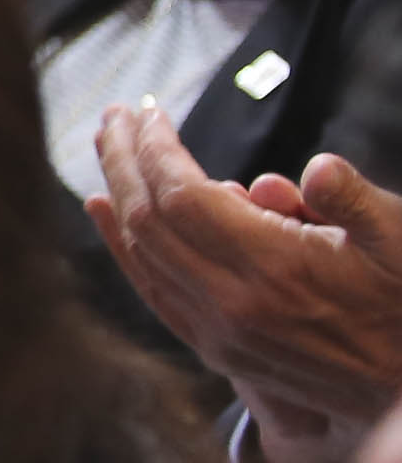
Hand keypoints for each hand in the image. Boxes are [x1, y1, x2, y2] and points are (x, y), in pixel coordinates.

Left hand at [90, 99, 401, 462]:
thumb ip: (356, 202)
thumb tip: (316, 168)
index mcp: (275, 270)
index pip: (184, 198)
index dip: (158, 150)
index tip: (149, 111)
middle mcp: (232, 306)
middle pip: (148, 222)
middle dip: (125, 161)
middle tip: (115, 114)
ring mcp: (218, 333)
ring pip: (142, 257)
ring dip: (117, 196)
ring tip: (106, 147)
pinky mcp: (217, 350)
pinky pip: (153, 290)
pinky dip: (123, 246)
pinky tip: (105, 213)